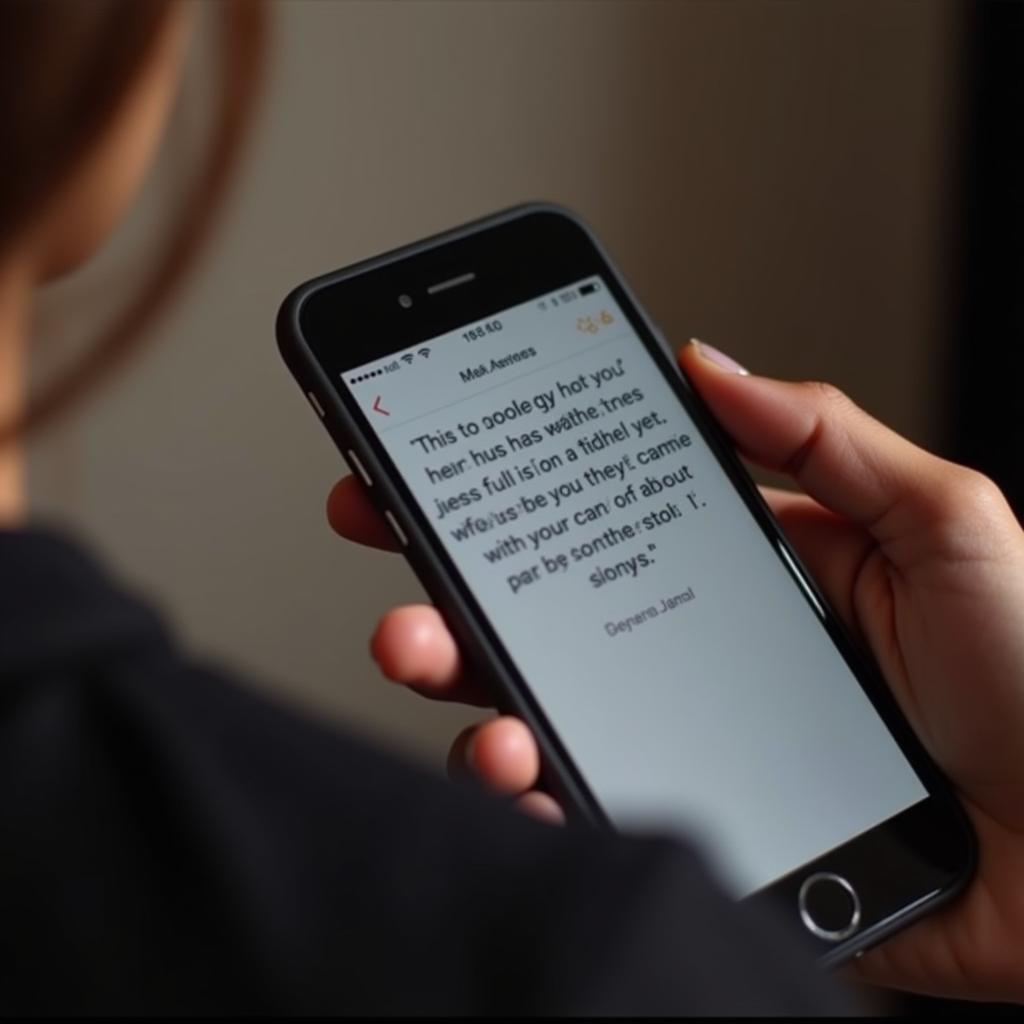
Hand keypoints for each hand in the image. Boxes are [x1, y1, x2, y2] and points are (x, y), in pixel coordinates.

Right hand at [328, 339, 1023, 1002]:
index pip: (603, 521)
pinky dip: (534, 793)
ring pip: (544, 713)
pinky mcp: (692, 827)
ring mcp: (682, 742)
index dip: (516, 494)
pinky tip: (518, 770)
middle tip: (393, 559)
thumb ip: (826, 436)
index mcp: (738, 571)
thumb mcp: (946, 523)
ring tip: (432, 663)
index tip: (435, 460)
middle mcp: (690, 652)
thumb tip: (711, 362)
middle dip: (449, 588)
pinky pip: (588, 808)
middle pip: (546, 618)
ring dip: (470, 691)